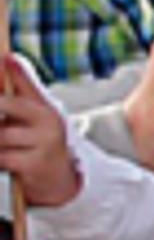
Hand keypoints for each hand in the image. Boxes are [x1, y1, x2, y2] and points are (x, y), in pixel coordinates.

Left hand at [0, 53, 82, 206]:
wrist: (60, 182)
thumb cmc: (39, 144)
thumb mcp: (33, 116)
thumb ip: (18, 88)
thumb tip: (7, 58)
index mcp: (44, 107)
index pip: (23, 84)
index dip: (11, 73)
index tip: (3, 59)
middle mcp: (49, 122)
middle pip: (6, 105)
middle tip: (0, 122)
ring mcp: (44, 143)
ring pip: (0, 135)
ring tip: (3, 141)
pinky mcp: (36, 165)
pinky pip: (2, 157)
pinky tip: (4, 159)